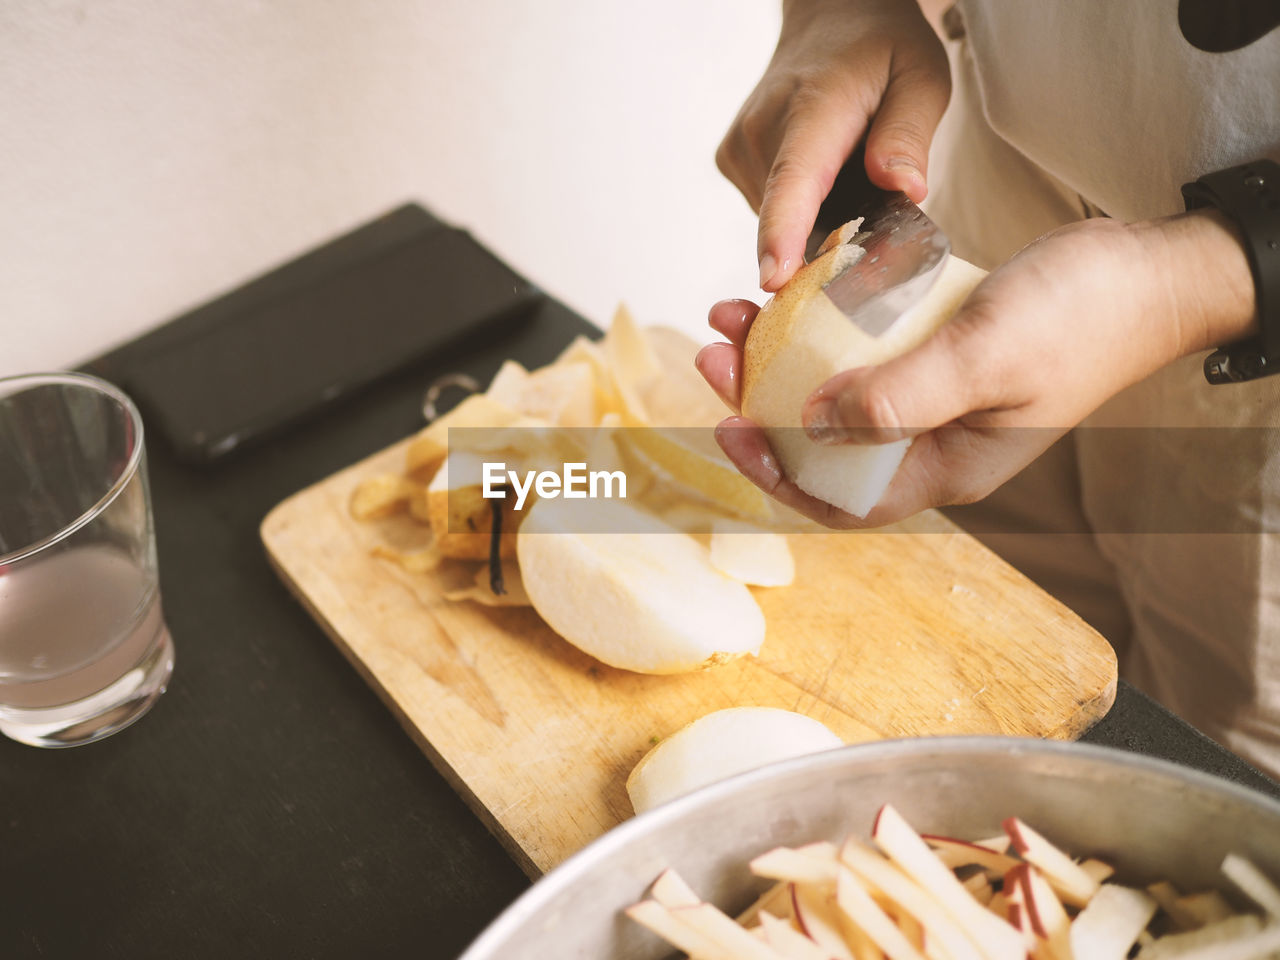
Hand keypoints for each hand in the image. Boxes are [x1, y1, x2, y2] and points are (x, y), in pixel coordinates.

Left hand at [695, 212, 1257, 527]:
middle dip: (762, 403)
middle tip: (717, 355)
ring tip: (737, 313)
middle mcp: (931, 440)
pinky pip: (863, 348)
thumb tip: (811, 423)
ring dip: (782, 356)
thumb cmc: (1082, 318)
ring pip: (837, 390)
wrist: (1150, 271)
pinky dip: (824, 324)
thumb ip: (900, 397)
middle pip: (824, 442)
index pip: (841, 499)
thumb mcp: (985, 358)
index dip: (777, 474)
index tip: (730, 426)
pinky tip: (795, 288)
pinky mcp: (936, 350)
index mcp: (945, 466)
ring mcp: (934, 395)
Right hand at [716, 0, 949, 291]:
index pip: (792, 180)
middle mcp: (763, 130)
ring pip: (780, 219)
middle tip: (875, 216)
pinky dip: (799, 207)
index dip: (782, 234)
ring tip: (846, 175)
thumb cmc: (881, 47)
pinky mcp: (732, 161)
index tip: (774, 278)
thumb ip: (909, 133)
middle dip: (831, 239)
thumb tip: (903, 188)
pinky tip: (823, 174)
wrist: (829, 15)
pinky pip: (769, 208)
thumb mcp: (921, 76)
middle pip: (792, 218)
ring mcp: (740, 147)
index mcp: (814, 109)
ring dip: (817, 217)